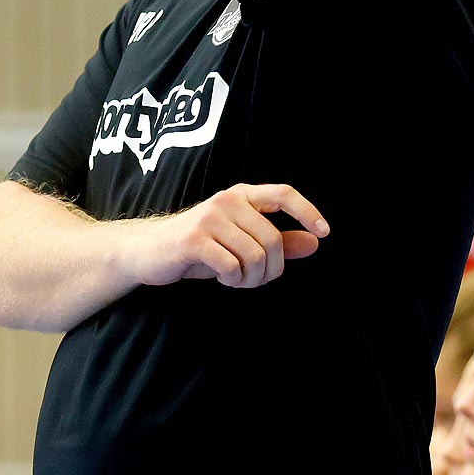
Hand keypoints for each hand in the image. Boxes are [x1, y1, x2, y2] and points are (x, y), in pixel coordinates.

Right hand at [120, 184, 326, 289]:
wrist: (149, 253)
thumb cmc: (199, 248)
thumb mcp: (241, 243)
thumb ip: (278, 241)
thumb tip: (314, 243)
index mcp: (241, 196)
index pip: (283, 194)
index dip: (308, 211)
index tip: (324, 232)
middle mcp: (227, 201)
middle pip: (273, 240)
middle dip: (271, 270)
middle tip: (254, 279)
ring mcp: (209, 218)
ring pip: (255, 256)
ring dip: (250, 279)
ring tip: (236, 279)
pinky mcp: (194, 240)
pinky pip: (232, 267)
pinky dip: (233, 280)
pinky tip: (222, 279)